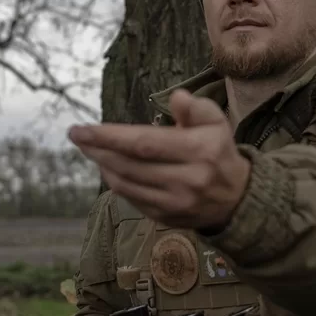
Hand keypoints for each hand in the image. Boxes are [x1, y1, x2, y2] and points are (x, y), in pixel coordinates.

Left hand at [67, 89, 250, 230]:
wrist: (238, 198)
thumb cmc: (218, 151)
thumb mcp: (216, 122)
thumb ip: (196, 108)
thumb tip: (177, 97)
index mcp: (198, 152)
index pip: (144, 143)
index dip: (109, 136)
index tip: (82, 129)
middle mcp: (186, 181)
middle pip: (130, 165)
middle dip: (98, 150)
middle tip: (77, 136)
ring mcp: (175, 204)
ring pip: (126, 184)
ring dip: (102, 165)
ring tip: (89, 149)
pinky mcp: (166, 218)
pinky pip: (132, 199)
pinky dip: (115, 182)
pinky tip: (108, 167)